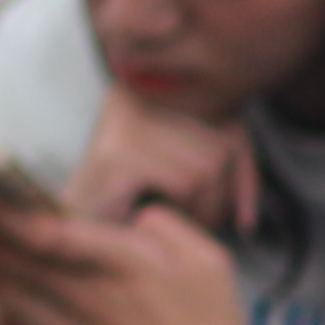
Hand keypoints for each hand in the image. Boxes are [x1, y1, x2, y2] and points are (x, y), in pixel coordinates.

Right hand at [66, 88, 260, 237]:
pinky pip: (188, 182)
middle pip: (223, 144)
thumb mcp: (187, 175)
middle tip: (189, 218)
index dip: (244, 174)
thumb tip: (251, 208)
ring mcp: (122, 120)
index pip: (229, 123)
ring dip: (201, 208)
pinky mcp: (117, 153)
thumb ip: (227, 164)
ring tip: (167, 216)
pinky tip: (154, 217)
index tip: (243, 216)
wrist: (73, 236)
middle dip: (220, 196)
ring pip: (210, 166)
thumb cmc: (130, 209)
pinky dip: (184, 211)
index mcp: (148, 87)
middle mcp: (131, 92)